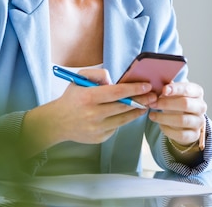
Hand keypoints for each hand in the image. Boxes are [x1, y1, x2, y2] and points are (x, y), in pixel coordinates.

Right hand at [23, 68, 154, 152]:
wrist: (58, 122)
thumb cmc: (72, 98)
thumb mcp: (79, 79)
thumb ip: (98, 74)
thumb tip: (115, 81)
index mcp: (88, 97)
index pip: (117, 93)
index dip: (134, 89)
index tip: (147, 86)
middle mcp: (93, 114)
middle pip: (124, 106)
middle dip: (141, 100)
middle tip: (153, 95)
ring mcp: (97, 128)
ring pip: (124, 118)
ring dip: (137, 111)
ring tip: (146, 104)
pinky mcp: (100, 138)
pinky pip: (117, 126)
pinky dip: (123, 119)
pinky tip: (128, 113)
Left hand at [147, 81, 206, 147]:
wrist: (185, 120)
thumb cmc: (177, 101)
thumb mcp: (174, 92)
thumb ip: (168, 88)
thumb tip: (158, 85)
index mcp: (197, 92)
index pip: (188, 89)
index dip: (175, 89)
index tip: (163, 90)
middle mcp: (201, 107)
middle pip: (185, 104)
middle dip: (167, 104)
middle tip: (153, 103)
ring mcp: (199, 122)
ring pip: (182, 120)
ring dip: (164, 117)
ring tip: (152, 115)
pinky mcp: (194, 135)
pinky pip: (181, 134)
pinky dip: (168, 129)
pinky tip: (160, 125)